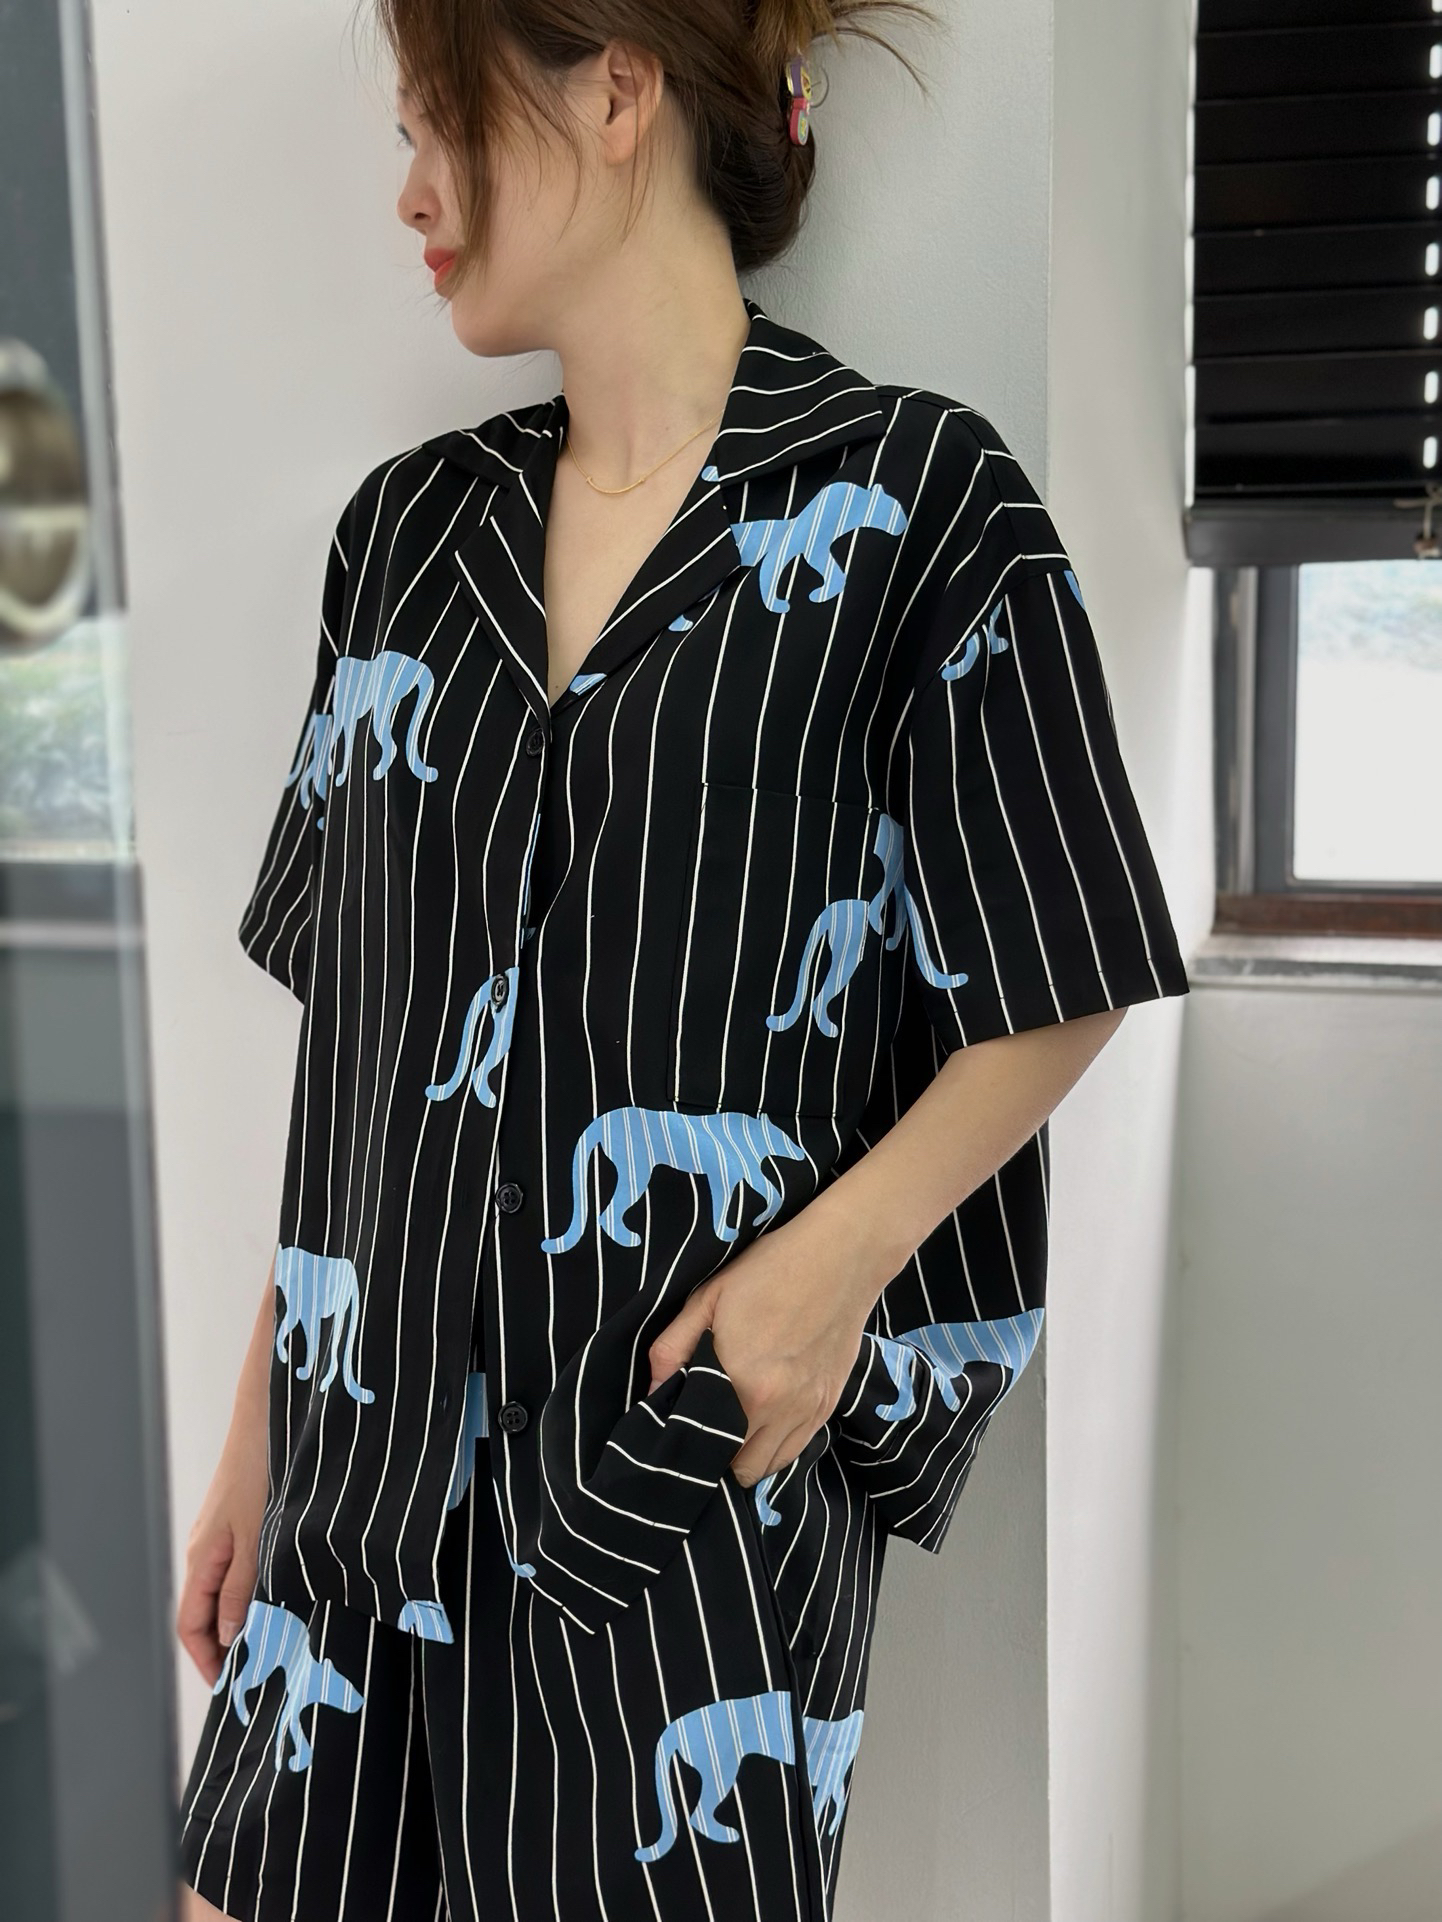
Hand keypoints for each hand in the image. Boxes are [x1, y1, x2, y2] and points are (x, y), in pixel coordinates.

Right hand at [175, 1404, 268, 1686]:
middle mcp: (204, 1552)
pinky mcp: (238, 1523)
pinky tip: (279, 1599)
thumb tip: (227, 1635)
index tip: (230, 1689)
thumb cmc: (261, 1474)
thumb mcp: (257, 1537)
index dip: (206, 1661)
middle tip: (258, 1675)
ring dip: (241, 1621)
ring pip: (222, 1593)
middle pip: (204, 1614)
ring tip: (272, 1644)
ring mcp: (220, 1537)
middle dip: (225, 1647)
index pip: (190, 1626)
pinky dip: (251, 1594)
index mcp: (200, 1559)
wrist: (268, 1420)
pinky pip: (236, 1571)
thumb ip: (242, 1587)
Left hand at [647, 1226, 871, 1487]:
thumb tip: (652, 1391)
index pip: (706, 1447)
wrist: (843, 1256)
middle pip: (740, 1469)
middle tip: (702, 1431)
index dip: (688, 1447)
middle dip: (717, 1458)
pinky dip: (776, 1446)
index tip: (678, 1433)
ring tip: (731, 1428)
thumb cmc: (771, 1270)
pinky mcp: (829, 1404)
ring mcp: (809, 1411)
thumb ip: (673, 1348)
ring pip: (771, 1466)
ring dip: (748, 1457)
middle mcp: (780, 1410)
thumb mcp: (709, 1298)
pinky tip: (763, 1420)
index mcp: (744, 1385)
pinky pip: (797, 1449)